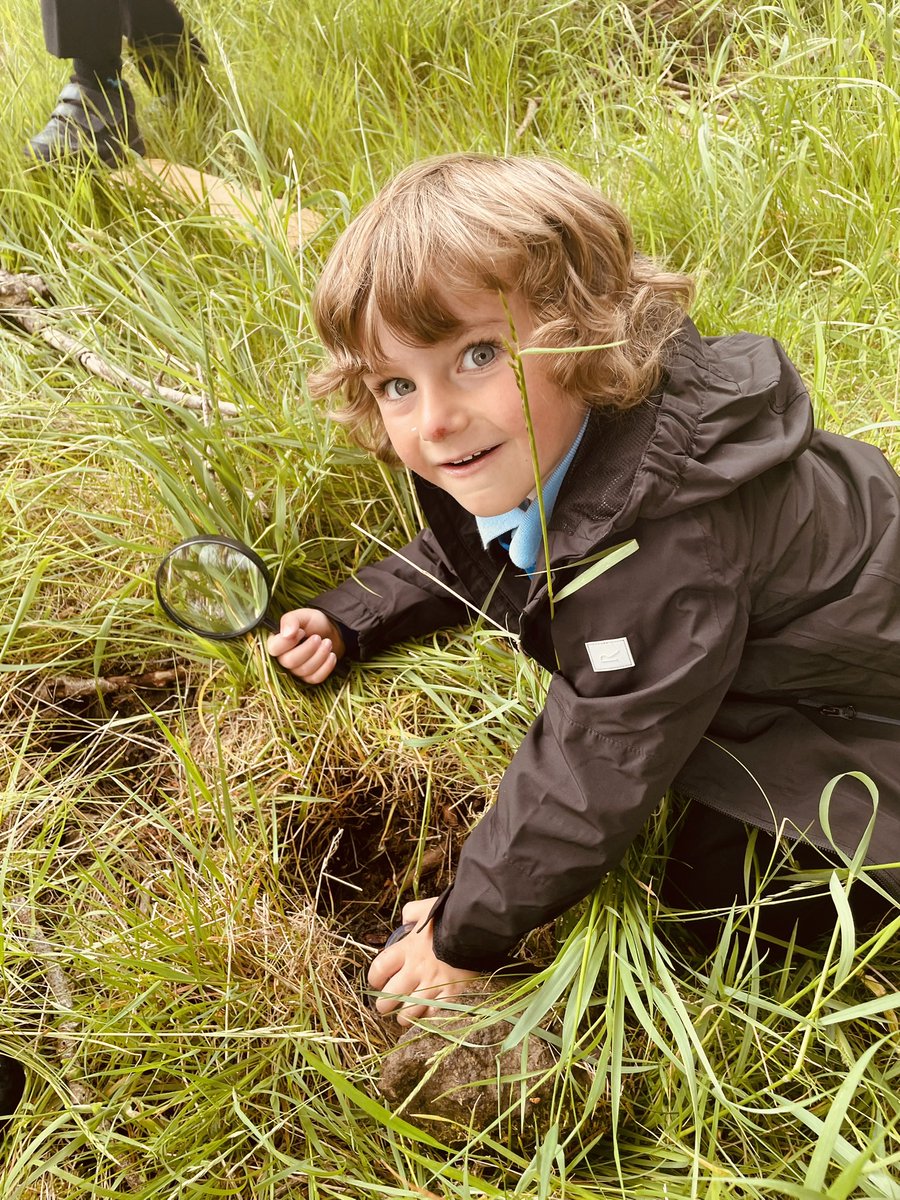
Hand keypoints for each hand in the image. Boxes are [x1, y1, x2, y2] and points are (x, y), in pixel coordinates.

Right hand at [265, 608, 344, 682]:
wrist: (331, 632)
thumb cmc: (313, 623)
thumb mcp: (302, 616)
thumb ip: (291, 620)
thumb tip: (287, 634)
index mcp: (277, 642)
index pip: (274, 649)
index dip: (288, 642)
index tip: (301, 631)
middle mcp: (283, 658)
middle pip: (290, 662)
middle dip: (308, 649)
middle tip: (319, 638)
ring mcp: (296, 670)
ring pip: (304, 670)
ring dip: (320, 655)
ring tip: (328, 643)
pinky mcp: (309, 677)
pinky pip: (315, 678)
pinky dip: (326, 666)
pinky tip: (332, 655)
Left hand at [368, 897, 478, 1024]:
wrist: (477, 927)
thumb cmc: (450, 916)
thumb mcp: (427, 907)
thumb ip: (412, 912)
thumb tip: (406, 920)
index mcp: (407, 949)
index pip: (380, 969)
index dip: (375, 978)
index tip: (377, 982)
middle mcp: (416, 970)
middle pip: (390, 996)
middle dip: (384, 1005)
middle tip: (386, 1006)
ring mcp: (434, 984)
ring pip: (410, 1011)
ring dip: (404, 1016)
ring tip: (403, 1016)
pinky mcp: (452, 993)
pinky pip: (435, 1012)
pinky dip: (429, 1015)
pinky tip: (427, 1012)